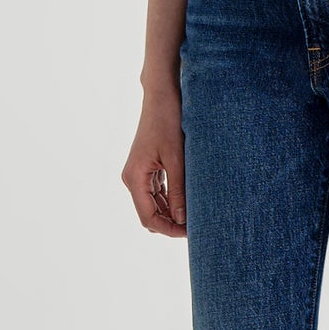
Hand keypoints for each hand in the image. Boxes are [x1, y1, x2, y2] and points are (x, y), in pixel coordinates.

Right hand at [121, 83, 186, 235]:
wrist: (161, 96)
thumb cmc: (168, 122)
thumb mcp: (176, 159)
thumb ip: (178, 191)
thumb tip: (182, 220)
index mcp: (134, 178)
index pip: (148, 217)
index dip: (169, 229)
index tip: (191, 233)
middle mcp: (132, 178)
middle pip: (150, 214)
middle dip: (171, 223)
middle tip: (196, 226)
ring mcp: (139, 173)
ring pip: (154, 204)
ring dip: (171, 212)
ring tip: (195, 215)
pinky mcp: (147, 168)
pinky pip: (157, 192)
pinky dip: (170, 200)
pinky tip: (188, 201)